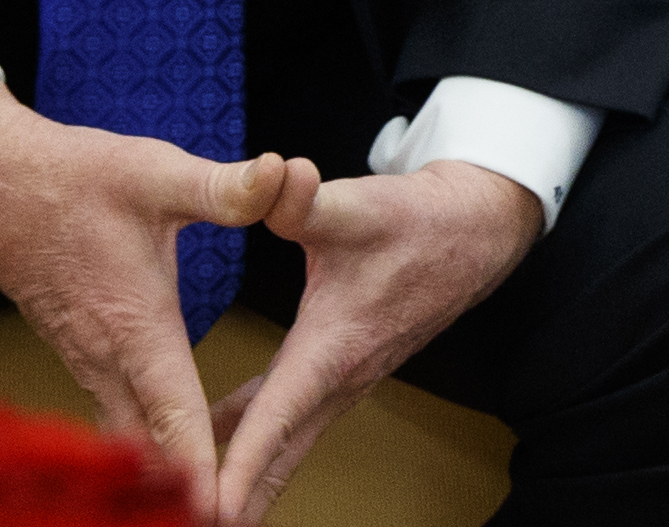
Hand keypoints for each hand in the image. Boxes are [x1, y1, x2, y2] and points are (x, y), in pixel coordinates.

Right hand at [0, 68, 316, 500]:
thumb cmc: (72, 177)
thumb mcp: (156, 172)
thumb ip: (222, 187)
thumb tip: (285, 174)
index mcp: (136, 327)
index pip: (175, 417)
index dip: (201, 470)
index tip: (221, 511)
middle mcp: (107, 358)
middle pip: (147, 450)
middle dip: (182, 492)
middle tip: (224, 515)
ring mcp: (86, 360)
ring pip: (125, 437)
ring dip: (160, 473)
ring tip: (201, 502)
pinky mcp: (77, 352)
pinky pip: (111, 415)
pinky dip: (139, 446)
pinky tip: (164, 456)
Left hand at [205, 161, 541, 525]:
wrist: (472, 232)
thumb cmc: (417, 222)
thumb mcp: (357, 203)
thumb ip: (304, 199)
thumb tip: (278, 174)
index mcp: (333, 347)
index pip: (277, 421)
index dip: (240, 468)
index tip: (210, 510)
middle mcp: (339, 377)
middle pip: (279, 457)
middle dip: (240, 500)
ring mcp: (343, 380)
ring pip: (286, 445)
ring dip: (247, 479)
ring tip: (196, 505)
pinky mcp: (342, 370)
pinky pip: (289, 419)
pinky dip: (255, 440)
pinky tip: (214, 437)